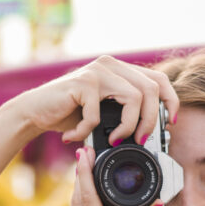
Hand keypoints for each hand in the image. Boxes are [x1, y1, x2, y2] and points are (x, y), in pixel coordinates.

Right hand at [14, 55, 178, 144]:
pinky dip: (87, 132)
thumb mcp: (105, 114)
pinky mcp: (82, 83)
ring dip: (128, 127)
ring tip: (114, 141)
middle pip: (150, 89)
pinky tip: (75, 136)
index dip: (170, 100)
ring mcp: (97, 71)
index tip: (169, 123)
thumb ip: (126, 114)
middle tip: (140, 141)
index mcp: (120, 69)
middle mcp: (111, 65)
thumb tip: (156, 133)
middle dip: (150, 120)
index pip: (158, 78)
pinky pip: (98, 115)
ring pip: (133, 98)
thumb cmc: (69, 115)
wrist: (34, 113)